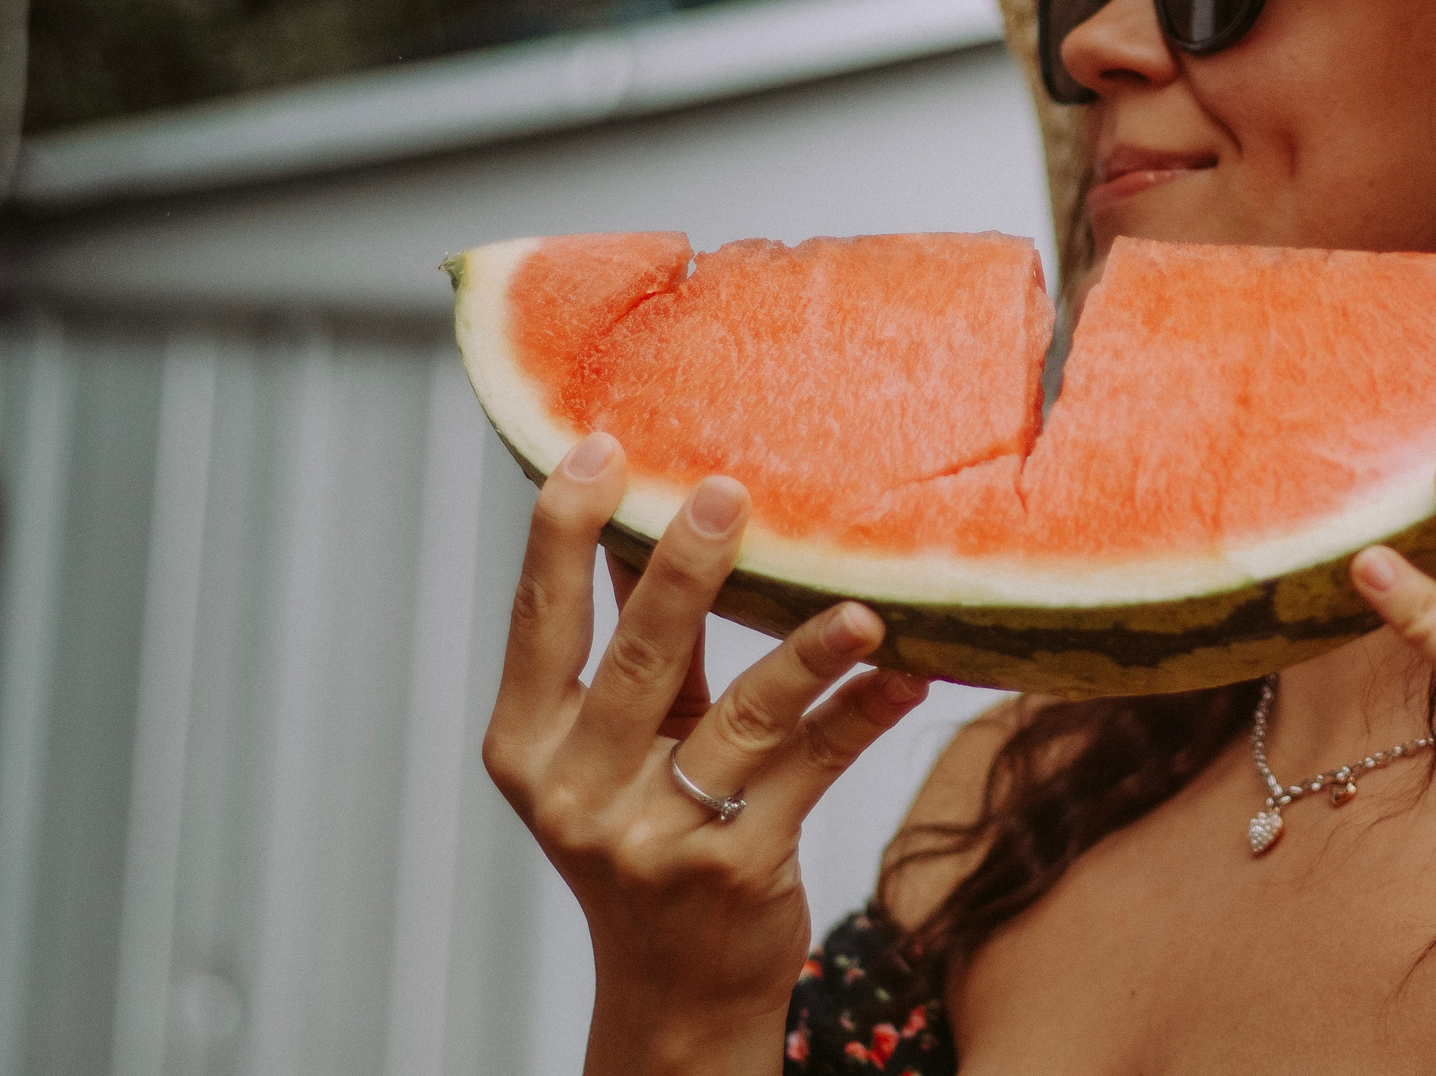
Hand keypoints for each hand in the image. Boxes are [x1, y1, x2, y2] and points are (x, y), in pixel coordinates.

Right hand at [483, 432, 931, 1072]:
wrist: (676, 988)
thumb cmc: (649, 834)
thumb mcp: (615, 748)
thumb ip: (633, 649)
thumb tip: (655, 522)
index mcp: (526, 746)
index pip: (538, 620)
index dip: (563, 531)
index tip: (600, 447)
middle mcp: (576, 791)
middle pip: (638, 658)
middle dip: (685, 570)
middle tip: (727, 491)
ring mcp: (654, 835)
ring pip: (741, 717)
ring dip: (806, 653)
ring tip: (861, 606)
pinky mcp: (735, 868)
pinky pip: (812, 768)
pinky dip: (863, 713)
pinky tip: (909, 670)